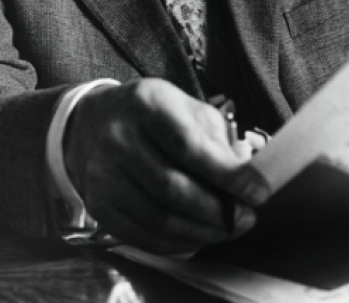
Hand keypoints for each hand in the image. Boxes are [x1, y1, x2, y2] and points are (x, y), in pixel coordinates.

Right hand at [63, 79, 271, 253]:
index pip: (189, 145)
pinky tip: (198, 237)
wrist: (89, 125)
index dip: (227, 174)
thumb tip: (246, 176)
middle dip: (218, 211)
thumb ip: (217, 138)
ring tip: (228, 229)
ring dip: (203, 232)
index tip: (259, 193)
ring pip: (160, 219)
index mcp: (147, 104)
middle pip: (173, 188)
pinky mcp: (100, 206)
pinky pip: (143, 237)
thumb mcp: (184, 108)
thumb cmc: (152, 116)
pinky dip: (178, 244)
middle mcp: (119, 139)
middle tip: (247, 218)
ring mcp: (104, 176)